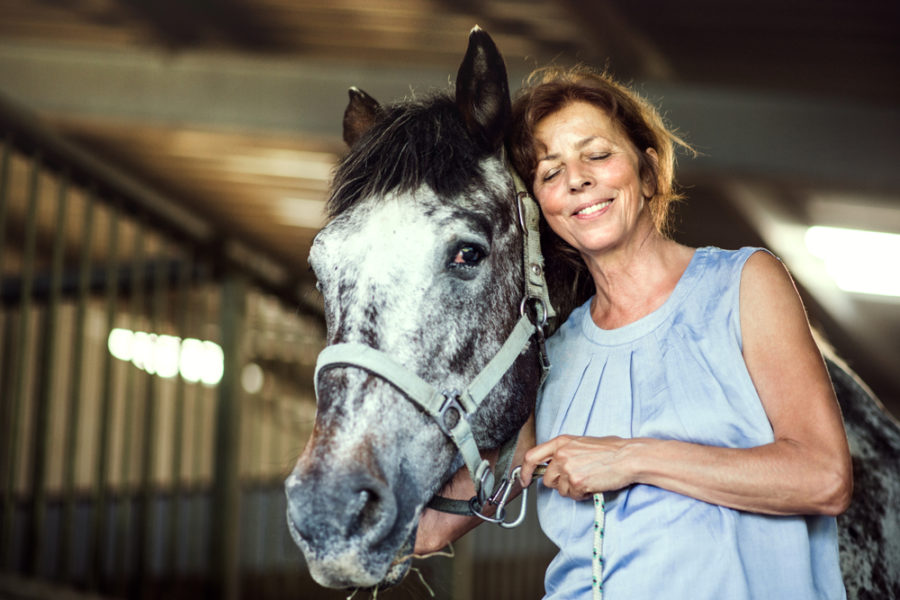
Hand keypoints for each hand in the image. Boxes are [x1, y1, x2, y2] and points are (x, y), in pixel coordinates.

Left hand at [520, 434, 635, 499]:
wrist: (628, 457)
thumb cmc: (611, 450)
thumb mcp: (581, 443)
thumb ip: (564, 452)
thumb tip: (553, 466)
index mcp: (561, 442)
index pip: (532, 457)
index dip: (525, 471)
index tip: (525, 480)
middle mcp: (561, 454)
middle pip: (547, 479)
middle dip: (559, 484)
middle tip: (576, 479)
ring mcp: (568, 469)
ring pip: (560, 490)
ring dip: (572, 489)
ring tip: (588, 479)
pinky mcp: (577, 482)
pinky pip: (573, 496)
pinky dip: (582, 494)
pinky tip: (593, 484)